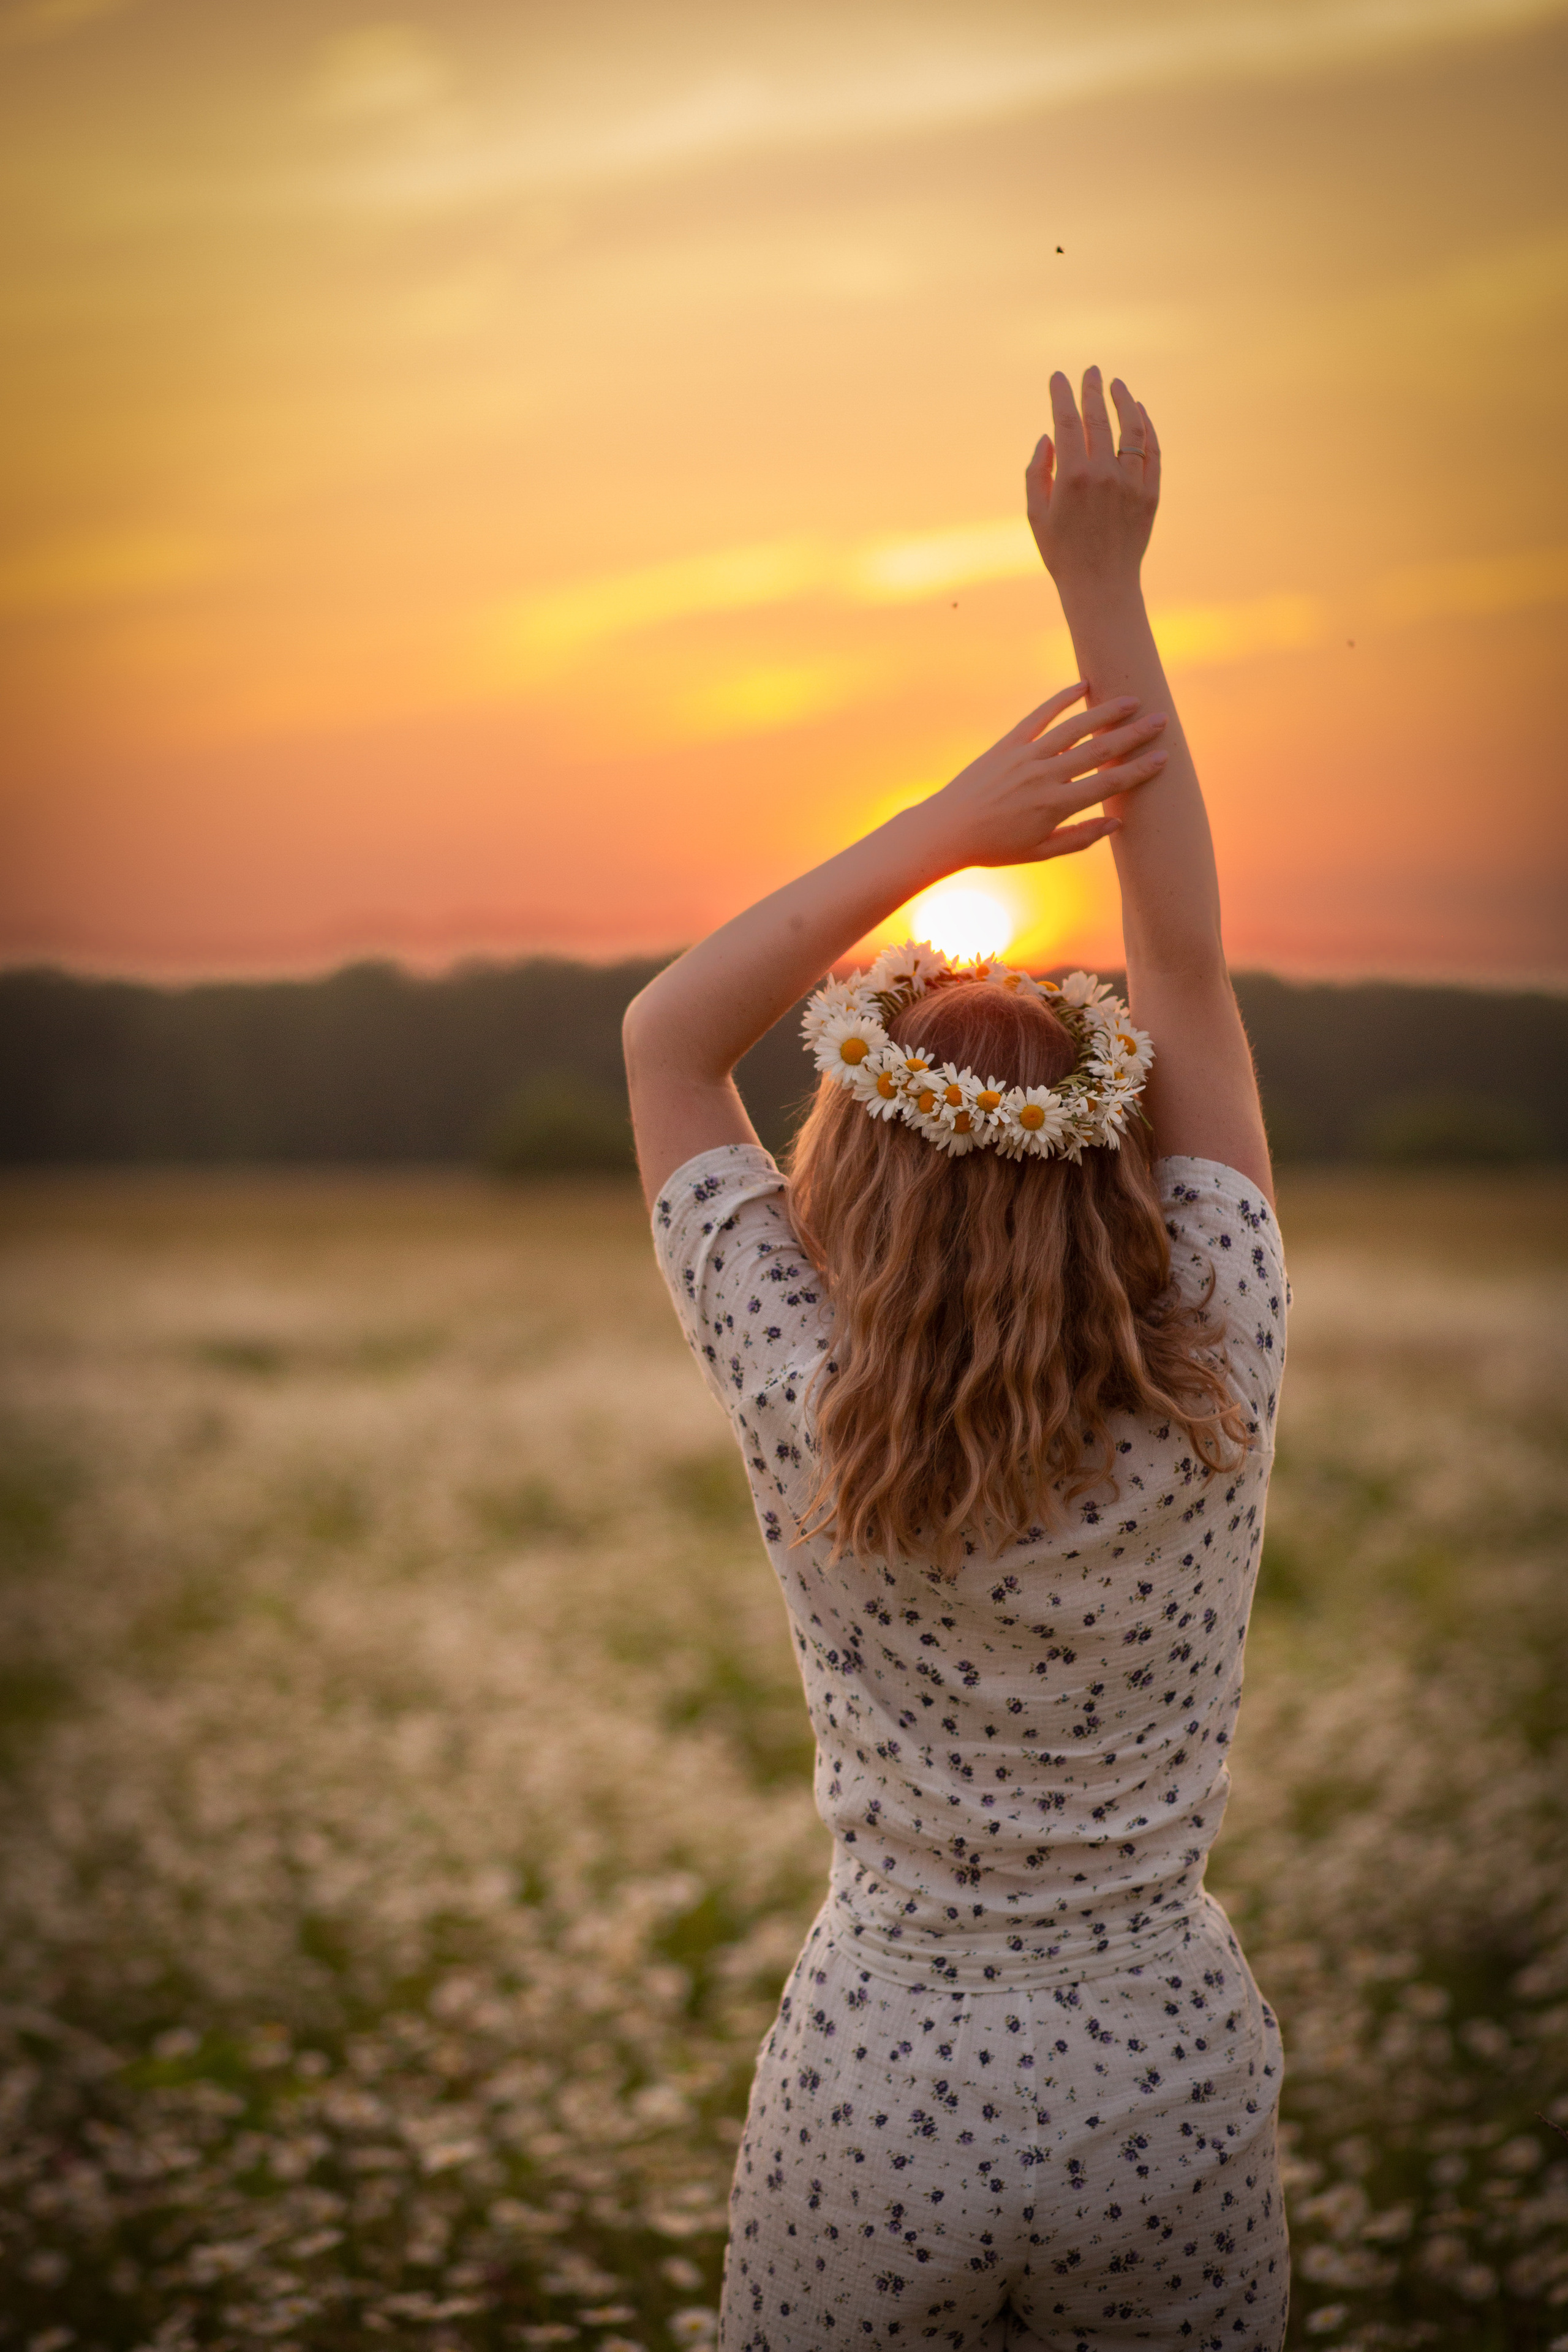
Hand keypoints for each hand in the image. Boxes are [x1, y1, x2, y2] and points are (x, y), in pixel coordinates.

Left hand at [916, 683, 1166, 870]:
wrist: (948, 830)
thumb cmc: (995, 847)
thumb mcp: (1041, 852)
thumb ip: (1080, 838)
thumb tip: (1117, 823)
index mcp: (1056, 806)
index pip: (1108, 783)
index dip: (1138, 770)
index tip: (1163, 758)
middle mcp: (1044, 776)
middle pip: (1098, 750)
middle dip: (1132, 735)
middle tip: (1161, 720)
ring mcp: (1025, 757)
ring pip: (1073, 728)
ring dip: (1104, 712)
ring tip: (1131, 700)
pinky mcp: (1008, 744)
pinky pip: (1039, 716)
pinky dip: (1061, 700)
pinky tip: (1083, 686)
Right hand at [1026, 367, 1159, 588]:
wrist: (1101, 586)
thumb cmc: (1062, 553)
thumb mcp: (1035, 514)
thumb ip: (1037, 472)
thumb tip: (1048, 437)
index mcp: (1072, 477)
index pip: (1066, 421)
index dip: (1061, 394)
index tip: (1057, 377)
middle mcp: (1104, 474)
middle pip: (1099, 418)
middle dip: (1092, 389)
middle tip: (1091, 370)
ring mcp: (1131, 482)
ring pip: (1132, 428)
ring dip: (1124, 401)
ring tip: (1117, 385)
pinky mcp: (1151, 493)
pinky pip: (1152, 450)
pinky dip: (1147, 427)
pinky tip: (1139, 412)